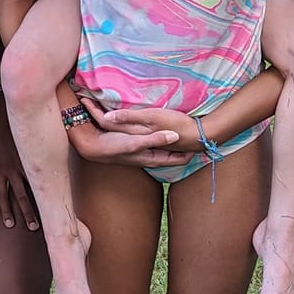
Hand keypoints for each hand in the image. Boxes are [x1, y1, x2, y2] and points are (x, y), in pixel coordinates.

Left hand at [0, 109, 40, 231]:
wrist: (10, 112)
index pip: (1, 195)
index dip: (6, 210)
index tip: (10, 224)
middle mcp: (13, 170)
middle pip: (20, 197)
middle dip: (26, 213)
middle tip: (33, 228)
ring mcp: (26, 164)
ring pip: (33, 189)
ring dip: (39, 204)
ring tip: (46, 217)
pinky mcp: (37, 157)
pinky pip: (43, 174)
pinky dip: (49, 186)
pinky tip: (55, 196)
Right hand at [67, 98, 191, 168]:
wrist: (92, 147)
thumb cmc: (113, 147)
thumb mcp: (136, 143)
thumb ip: (155, 139)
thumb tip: (176, 136)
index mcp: (150, 157)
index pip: (175, 159)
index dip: (188, 154)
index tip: (201, 149)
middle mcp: (147, 156)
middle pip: (171, 155)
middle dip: (182, 150)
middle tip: (196, 144)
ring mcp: (141, 152)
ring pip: (162, 150)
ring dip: (172, 146)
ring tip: (184, 139)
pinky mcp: (135, 146)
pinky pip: (153, 145)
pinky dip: (161, 141)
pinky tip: (161, 134)